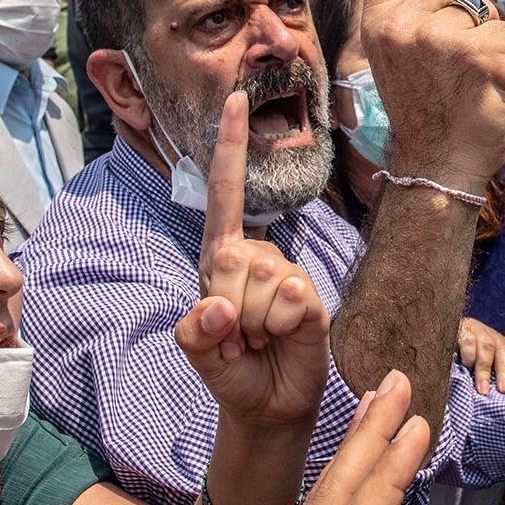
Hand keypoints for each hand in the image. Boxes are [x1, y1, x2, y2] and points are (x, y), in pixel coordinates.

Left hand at [175, 92, 329, 426]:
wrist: (268, 406)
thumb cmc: (230, 370)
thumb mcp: (198, 353)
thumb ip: (194, 334)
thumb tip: (217, 308)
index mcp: (220, 256)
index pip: (224, 192)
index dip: (230, 146)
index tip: (234, 99)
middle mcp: (254, 256)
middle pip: (231, 256)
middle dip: (225, 307)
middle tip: (236, 335)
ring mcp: (284, 274)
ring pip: (260, 281)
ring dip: (252, 324)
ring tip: (258, 339)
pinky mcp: (310, 296)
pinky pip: (289, 299)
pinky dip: (278, 327)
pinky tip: (282, 339)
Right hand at [359, 0, 504, 194]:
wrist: (436, 168)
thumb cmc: (429, 116)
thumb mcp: (406, 60)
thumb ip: (420, 19)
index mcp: (379, 23)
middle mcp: (401, 24)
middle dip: (468, 13)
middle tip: (454, 66)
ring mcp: (437, 37)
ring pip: (486, 11)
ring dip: (489, 42)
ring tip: (468, 83)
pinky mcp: (474, 53)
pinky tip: (485, 91)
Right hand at [457, 317, 504, 394]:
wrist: (443, 330)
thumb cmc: (466, 352)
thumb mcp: (483, 360)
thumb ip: (497, 371)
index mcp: (498, 342)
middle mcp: (490, 336)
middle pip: (502, 351)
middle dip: (504, 372)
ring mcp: (476, 331)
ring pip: (486, 349)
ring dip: (484, 370)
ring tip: (483, 390)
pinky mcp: (461, 329)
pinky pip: (467, 343)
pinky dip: (468, 356)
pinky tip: (466, 367)